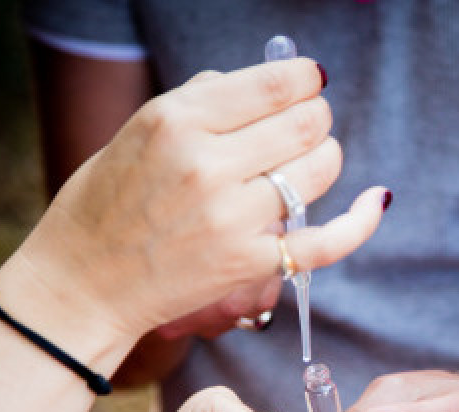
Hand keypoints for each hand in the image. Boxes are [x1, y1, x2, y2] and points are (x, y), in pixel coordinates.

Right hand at [16, 57, 387, 339]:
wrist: (82, 284)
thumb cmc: (107, 203)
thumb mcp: (139, 131)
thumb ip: (202, 104)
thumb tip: (266, 85)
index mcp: (176, 121)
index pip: (273, 85)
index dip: (305, 80)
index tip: (309, 83)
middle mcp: (207, 165)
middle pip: (305, 124)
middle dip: (316, 119)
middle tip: (307, 126)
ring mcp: (231, 218)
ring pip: (319, 171)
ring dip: (326, 159)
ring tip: (309, 163)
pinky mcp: (248, 264)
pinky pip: (327, 239)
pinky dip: (360, 220)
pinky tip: (376, 199)